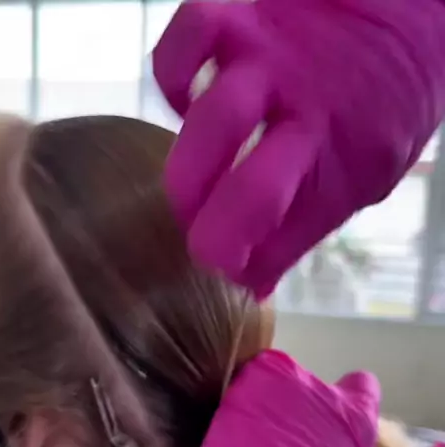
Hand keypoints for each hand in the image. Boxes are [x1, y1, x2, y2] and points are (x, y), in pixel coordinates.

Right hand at [153, 0, 444, 298]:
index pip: (277, 246)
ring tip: (190, 181)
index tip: (224, 269)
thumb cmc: (380, 107)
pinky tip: (187, 102)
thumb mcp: (362, 179)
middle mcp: (308, 121)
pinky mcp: (242, 15)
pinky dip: (172, 80)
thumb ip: (304, 227)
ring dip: (186, 171)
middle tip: (197, 235)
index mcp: (340, 173)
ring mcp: (272, 65)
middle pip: (249, 194)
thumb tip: (250, 283)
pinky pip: (186, 42)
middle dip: (206, 233)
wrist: (410, 13)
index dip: (236, 268)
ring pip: (213, 122)